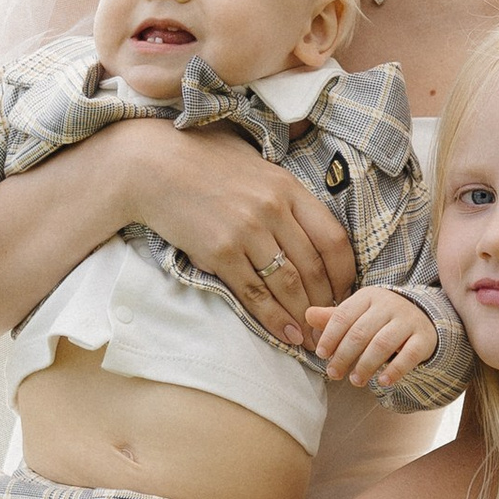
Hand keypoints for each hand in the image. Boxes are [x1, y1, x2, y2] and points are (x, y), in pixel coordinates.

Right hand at [118, 136, 355, 348]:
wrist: (154, 165)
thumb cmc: (206, 162)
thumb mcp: (258, 165)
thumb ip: (286, 192)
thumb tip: (311, 224)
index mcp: (288, 187)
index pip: (333, 239)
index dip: (345, 273)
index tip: (344, 292)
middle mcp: (273, 209)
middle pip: (313, 267)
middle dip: (326, 302)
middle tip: (331, 323)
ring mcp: (247, 231)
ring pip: (288, 285)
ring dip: (304, 316)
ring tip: (312, 336)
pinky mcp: (220, 252)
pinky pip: (255, 294)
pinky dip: (274, 319)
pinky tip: (286, 334)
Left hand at [311, 287, 438, 390]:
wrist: (422, 317)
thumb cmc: (380, 319)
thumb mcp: (358, 314)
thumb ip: (333, 318)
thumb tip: (308, 316)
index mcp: (368, 297)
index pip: (344, 316)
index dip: (330, 336)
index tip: (322, 355)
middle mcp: (389, 305)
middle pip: (361, 332)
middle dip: (344, 356)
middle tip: (334, 374)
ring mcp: (408, 321)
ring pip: (383, 344)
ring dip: (366, 365)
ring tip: (356, 381)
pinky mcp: (424, 338)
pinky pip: (409, 355)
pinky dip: (395, 370)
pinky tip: (382, 382)